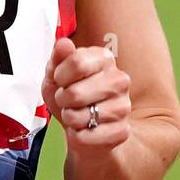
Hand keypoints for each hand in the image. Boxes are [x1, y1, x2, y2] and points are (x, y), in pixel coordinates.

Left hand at [42, 36, 131, 153]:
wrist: (83, 128)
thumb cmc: (70, 97)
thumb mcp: (56, 74)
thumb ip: (58, 58)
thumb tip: (63, 43)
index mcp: (104, 58)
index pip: (76, 62)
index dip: (60, 76)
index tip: (61, 81)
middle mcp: (119, 80)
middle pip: (75, 93)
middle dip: (62, 100)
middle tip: (68, 101)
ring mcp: (123, 106)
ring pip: (79, 116)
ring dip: (70, 119)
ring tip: (78, 115)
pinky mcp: (122, 131)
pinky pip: (85, 137)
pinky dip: (76, 136)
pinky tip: (85, 129)